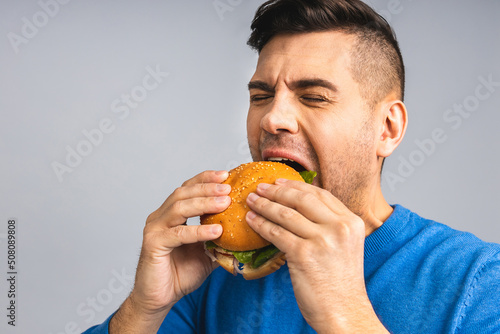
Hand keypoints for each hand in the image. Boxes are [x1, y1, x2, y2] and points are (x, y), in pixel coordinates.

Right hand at [110, 170, 230, 332]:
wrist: (160, 298)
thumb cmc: (180, 274)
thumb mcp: (207, 253)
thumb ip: (220, 240)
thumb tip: (246, 233)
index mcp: (171, 215)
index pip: (188, 189)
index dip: (205, 179)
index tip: (225, 175)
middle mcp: (160, 217)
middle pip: (183, 193)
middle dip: (207, 187)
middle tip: (228, 187)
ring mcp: (155, 229)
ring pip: (179, 207)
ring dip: (204, 203)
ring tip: (224, 203)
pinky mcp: (154, 244)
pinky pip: (178, 234)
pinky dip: (198, 231)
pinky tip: (216, 231)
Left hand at [245, 179, 387, 332]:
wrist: (345, 312)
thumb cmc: (341, 283)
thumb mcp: (346, 246)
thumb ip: (331, 226)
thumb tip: (302, 209)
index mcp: (351, 222)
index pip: (320, 194)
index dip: (296, 186)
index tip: (279, 182)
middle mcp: (339, 227)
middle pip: (302, 199)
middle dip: (277, 191)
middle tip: (260, 187)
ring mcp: (322, 240)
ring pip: (286, 214)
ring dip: (264, 205)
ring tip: (251, 201)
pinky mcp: (304, 254)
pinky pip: (276, 233)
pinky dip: (261, 224)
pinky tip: (251, 221)